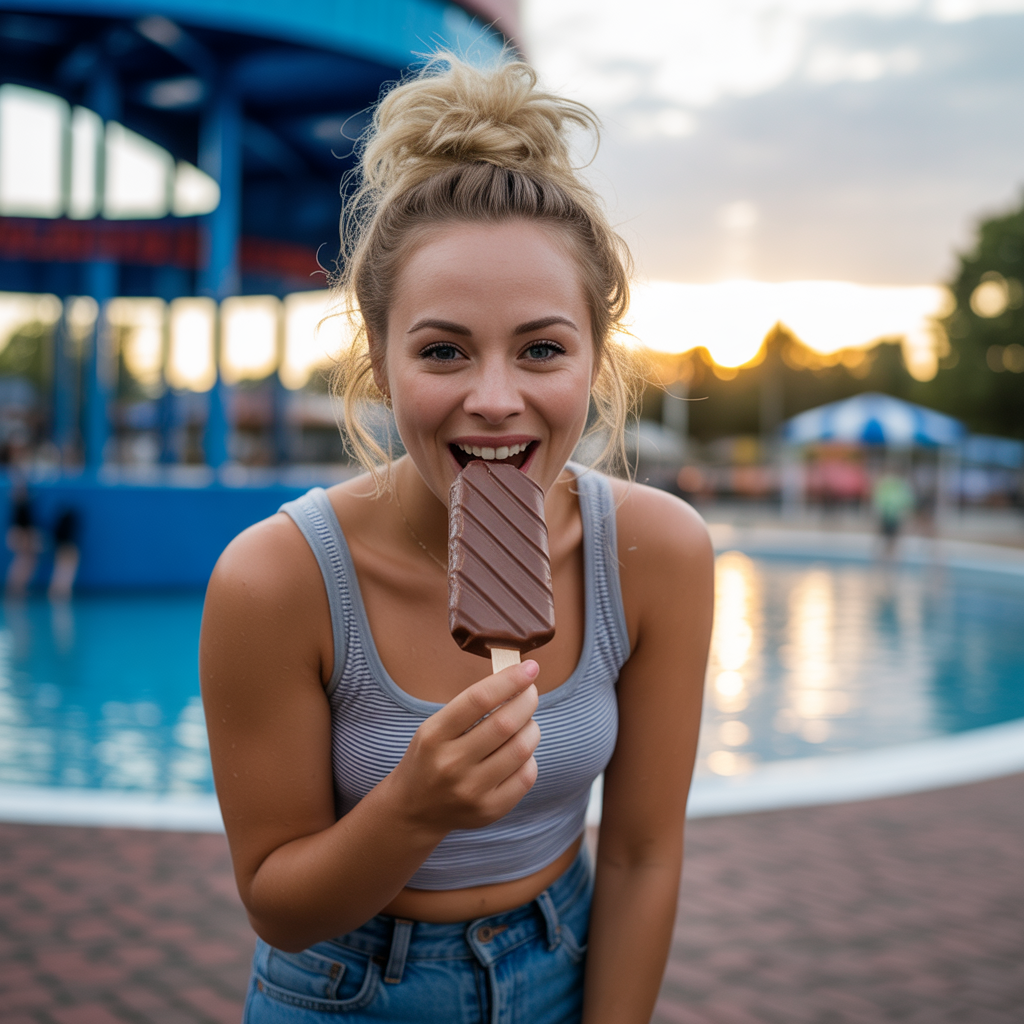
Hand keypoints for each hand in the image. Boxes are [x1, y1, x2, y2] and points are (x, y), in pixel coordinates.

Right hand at [390, 661, 540, 834]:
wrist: (413, 809)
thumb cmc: (431, 757)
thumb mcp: (435, 727)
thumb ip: (471, 706)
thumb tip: (517, 680)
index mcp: (434, 735)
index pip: (479, 699)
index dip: (509, 680)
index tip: (529, 668)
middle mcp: (451, 763)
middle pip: (505, 724)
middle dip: (527, 701)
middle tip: (530, 693)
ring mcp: (471, 790)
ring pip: (521, 749)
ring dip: (532, 728)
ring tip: (526, 724)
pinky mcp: (489, 810)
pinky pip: (526, 776)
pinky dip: (530, 757)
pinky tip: (520, 753)